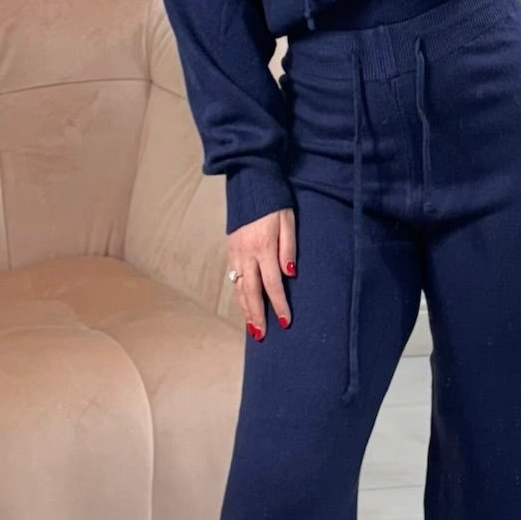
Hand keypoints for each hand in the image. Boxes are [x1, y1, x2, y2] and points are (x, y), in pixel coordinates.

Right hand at [229, 207, 295, 340]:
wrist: (250, 183)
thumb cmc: (274, 202)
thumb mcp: (288, 221)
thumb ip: (289, 249)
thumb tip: (290, 274)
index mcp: (264, 248)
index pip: (272, 284)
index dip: (279, 305)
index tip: (286, 322)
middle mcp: (247, 254)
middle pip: (252, 292)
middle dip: (257, 315)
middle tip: (262, 335)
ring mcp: (236, 253)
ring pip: (239, 288)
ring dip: (245, 309)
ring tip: (251, 328)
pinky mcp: (230, 250)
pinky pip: (233, 278)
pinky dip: (238, 295)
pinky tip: (243, 305)